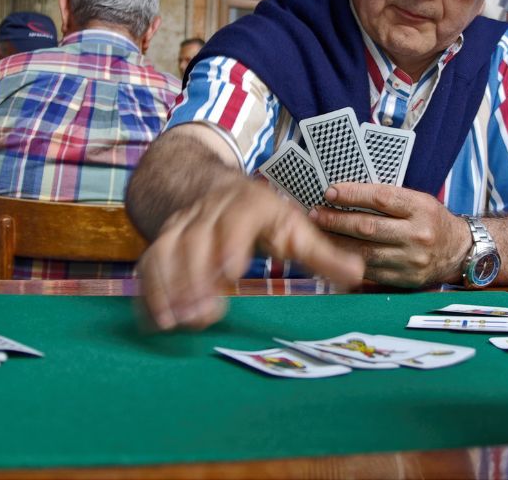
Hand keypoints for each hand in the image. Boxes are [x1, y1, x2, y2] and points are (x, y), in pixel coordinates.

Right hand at [137, 178, 363, 330]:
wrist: (209, 186)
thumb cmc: (261, 216)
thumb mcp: (294, 227)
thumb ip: (322, 254)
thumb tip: (358, 273)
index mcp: (249, 206)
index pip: (238, 218)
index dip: (231, 242)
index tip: (230, 271)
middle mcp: (210, 212)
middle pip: (197, 239)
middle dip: (196, 276)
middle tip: (201, 314)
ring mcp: (182, 226)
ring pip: (167, 250)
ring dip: (169, 287)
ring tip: (178, 321)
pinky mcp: (162, 241)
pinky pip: (149, 263)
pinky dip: (149, 291)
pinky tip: (157, 320)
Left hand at [310, 183, 471, 287]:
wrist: (459, 252)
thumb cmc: (433, 221)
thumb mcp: (419, 201)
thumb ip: (389, 199)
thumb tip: (348, 194)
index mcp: (421, 208)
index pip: (381, 198)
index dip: (352, 194)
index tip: (330, 192)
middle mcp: (417, 235)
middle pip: (368, 227)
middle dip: (336, 220)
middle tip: (316, 213)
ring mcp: (411, 260)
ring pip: (364, 252)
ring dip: (336, 242)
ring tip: (319, 233)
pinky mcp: (404, 280)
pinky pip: (370, 271)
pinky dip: (348, 262)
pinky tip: (334, 254)